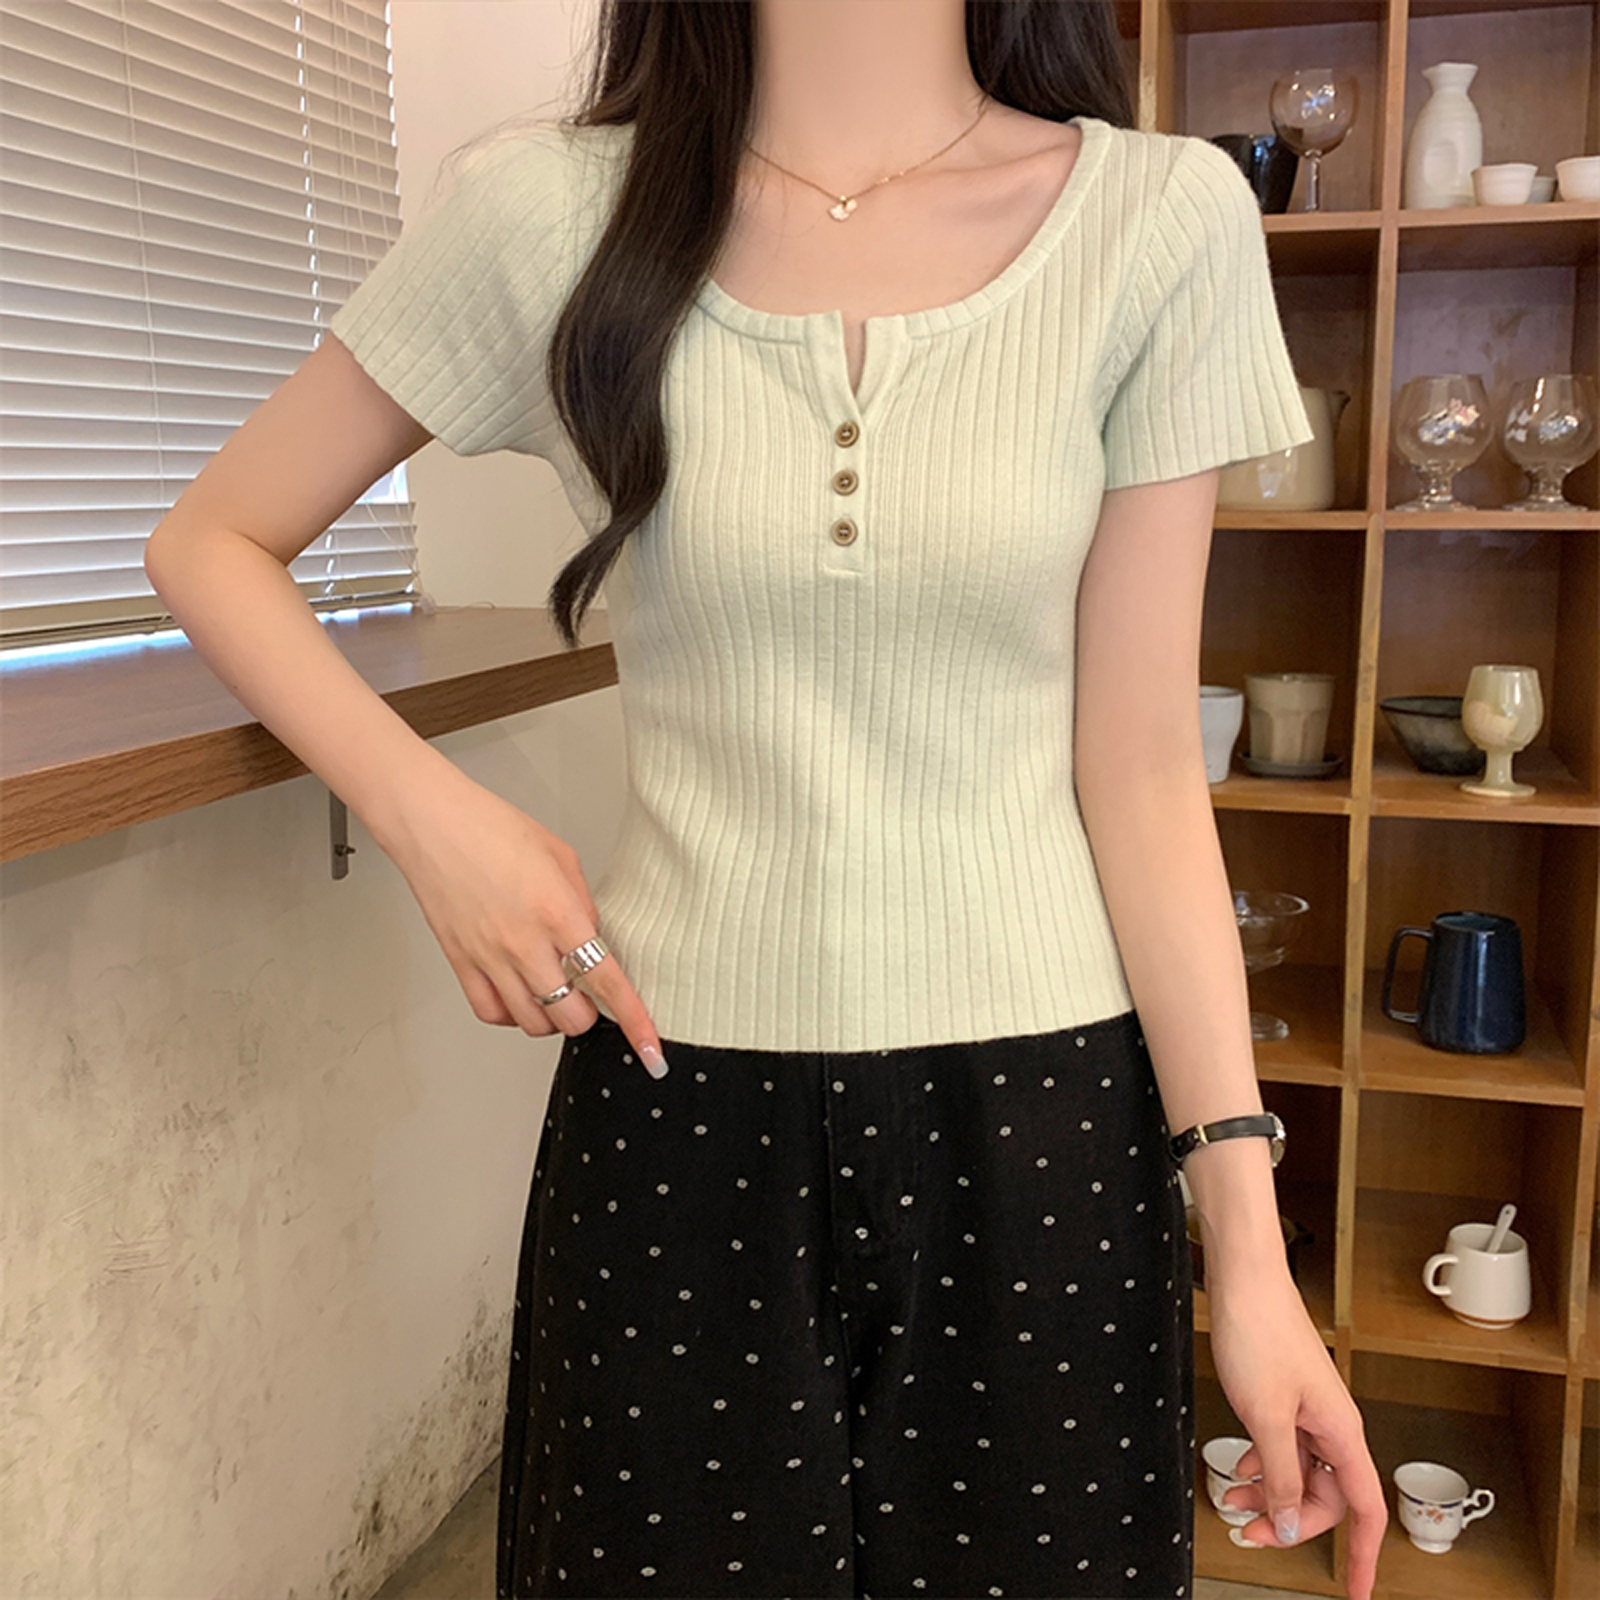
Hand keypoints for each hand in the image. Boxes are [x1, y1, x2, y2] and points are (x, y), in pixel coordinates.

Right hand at [377, 765, 668, 1076]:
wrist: (432, 823)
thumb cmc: (491, 828)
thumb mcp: (561, 856)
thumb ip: (584, 904)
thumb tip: (595, 938)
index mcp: (558, 912)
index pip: (607, 981)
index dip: (634, 1020)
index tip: (650, 1047)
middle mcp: (524, 943)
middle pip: (570, 1016)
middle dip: (589, 1016)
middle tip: (591, 999)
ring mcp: (490, 957)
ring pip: (532, 1023)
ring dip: (552, 1019)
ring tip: (556, 996)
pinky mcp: (461, 963)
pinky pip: (491, 1013)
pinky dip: (512, 1015)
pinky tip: (520, 996)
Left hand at [1208, 1264, 1386, 1599]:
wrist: (1243, 1278)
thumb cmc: (1258, 1331)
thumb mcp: (1265, 1417)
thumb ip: (1282, 1476)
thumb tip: (1292, 1524)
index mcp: (1340, 1431)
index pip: (1365, 1509)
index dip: (1363, 1554)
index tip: (1357, 1591)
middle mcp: (1331, 1422)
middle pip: (1326, 1496)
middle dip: (1290, 1521)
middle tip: (1248, 1532)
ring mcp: (1308, 1408)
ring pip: (1299, 1472)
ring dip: (1269, 1493)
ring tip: (1232, 1501)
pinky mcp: (1285, 1394)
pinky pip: (1283, 1446)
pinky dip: (1262, 1464)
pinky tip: (1239, 1468)